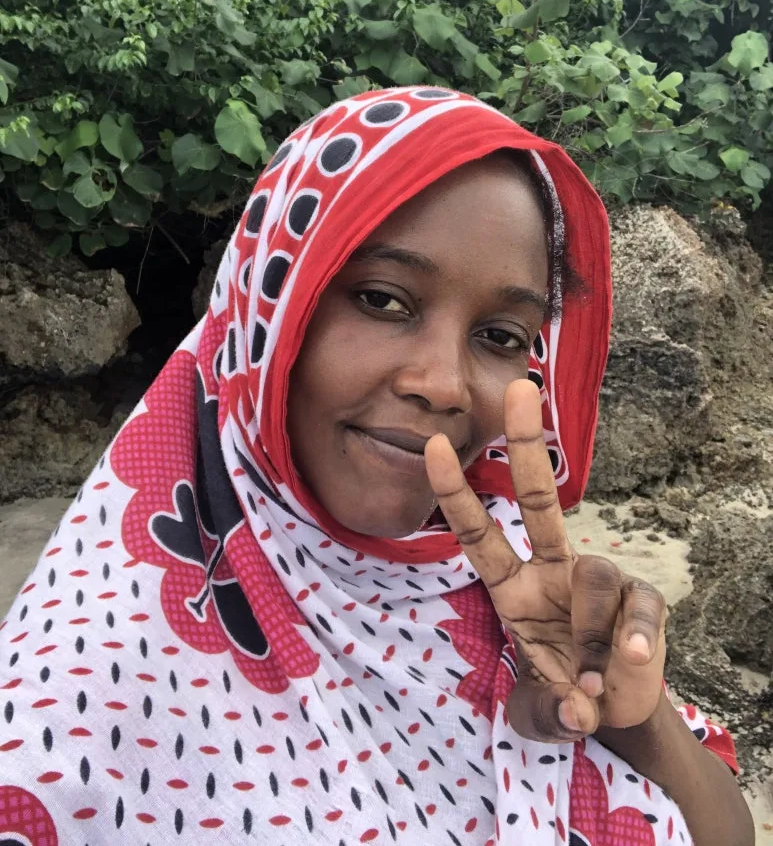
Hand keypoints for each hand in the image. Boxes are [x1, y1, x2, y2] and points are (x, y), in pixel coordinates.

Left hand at [424, 379, 666, 743]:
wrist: (619, 713)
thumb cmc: (565, 695)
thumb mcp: (539, 708)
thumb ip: (547, 711)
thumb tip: (576, 709)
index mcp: (513, 588)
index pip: (478, 534)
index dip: (455, 492)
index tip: (431, 446)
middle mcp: (553, 572)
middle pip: (538, 498)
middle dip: (525, 444)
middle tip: (519, 389)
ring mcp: (597, 582)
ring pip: (593, 574)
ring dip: (588, 632)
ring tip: (589, 681)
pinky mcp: (641, 600)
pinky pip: (636, 606)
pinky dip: (631, 639)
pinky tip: (627, 662)